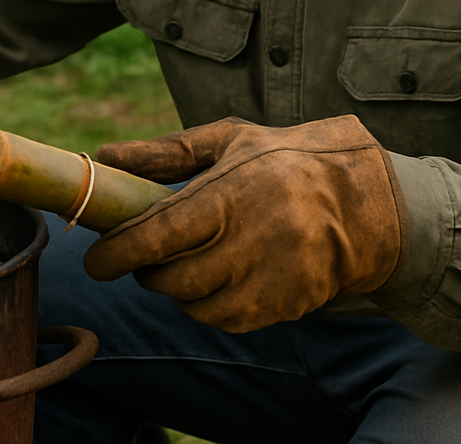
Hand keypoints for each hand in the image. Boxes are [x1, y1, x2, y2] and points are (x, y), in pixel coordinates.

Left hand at [82, 115, 407, 332]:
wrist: (366, 202)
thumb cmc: (285, 162)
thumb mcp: (229, 140)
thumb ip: (165, 154)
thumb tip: (104, 157)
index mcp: (233, 191)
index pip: (159, 234)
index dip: (117, 253)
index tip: (95, 262)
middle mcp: (254, 238)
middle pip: (171, 277)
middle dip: (146, 270)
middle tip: (145, 255)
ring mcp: (273, 277)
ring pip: (195, 304)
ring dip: (177, 289)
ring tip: (188, 261)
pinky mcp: (287, 305)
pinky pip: (226, 320)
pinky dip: (209, 306)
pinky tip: (220, 278)